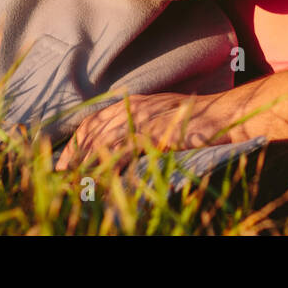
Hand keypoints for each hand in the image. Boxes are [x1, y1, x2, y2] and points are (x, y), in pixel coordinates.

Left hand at [56, 93, 232, 170]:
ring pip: (104, 141)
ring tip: (73, 184)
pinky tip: (100, 181)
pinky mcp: (155, 132)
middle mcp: (135, 107)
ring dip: (86, 163)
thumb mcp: (165, 121)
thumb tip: (123, 150)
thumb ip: (143, 130)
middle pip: (93, 130)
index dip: (76, 142)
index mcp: (135, 103)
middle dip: (73, 155)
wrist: (229, 115)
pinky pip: (124, 150)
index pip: (94, 121)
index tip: (63, 164)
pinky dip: (109, 166)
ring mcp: (145, 118)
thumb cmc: (202, 123)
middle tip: (59, 178)